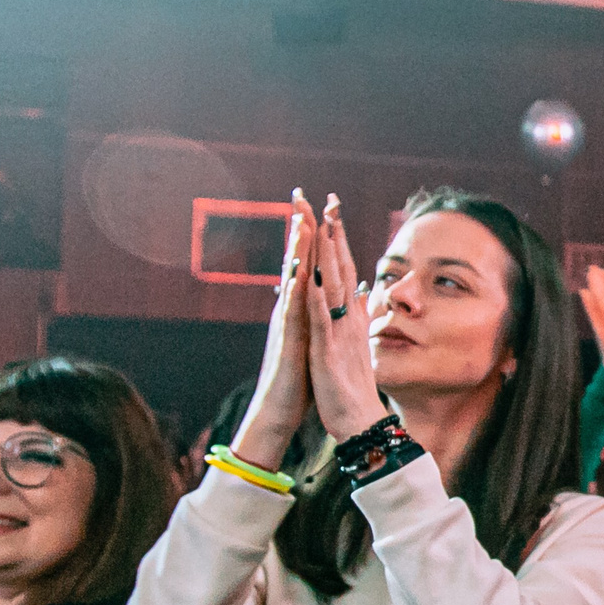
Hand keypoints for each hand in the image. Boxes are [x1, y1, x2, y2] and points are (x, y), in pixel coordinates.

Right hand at [236, 190, 317, 468]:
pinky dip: (296, 288)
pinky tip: (298, 270)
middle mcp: (290, 309)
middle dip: (300, 228)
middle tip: (301, 195)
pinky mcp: (288, 339)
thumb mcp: (313, 339)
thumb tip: (324, 299)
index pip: (308, 264)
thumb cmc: (298, 377)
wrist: (279, 409)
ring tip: (300, 219)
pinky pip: (292, 310)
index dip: (313, 236)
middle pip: (296, 261)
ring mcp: (286, 322)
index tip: (320, 207)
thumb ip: (317, 316)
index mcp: (300, 308)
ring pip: (292, 278)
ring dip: (296, 249)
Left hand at [305, 195, 384, 440]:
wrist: (359, 420)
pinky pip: (322, 319)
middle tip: (328, 200)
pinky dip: (317, 296)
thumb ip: (360, 314)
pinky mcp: (327, 350)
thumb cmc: (353, 386)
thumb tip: (364, 291)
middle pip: (341, 268)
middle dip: (333, 233)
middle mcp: (347, 318)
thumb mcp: (356, 343)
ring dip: (326, 255)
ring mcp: (338, 332)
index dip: (338, 239)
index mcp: (350, 316)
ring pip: (332, 286)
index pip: (345, 269)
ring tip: (321, 224)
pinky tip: (310, 277)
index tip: (332, 209)